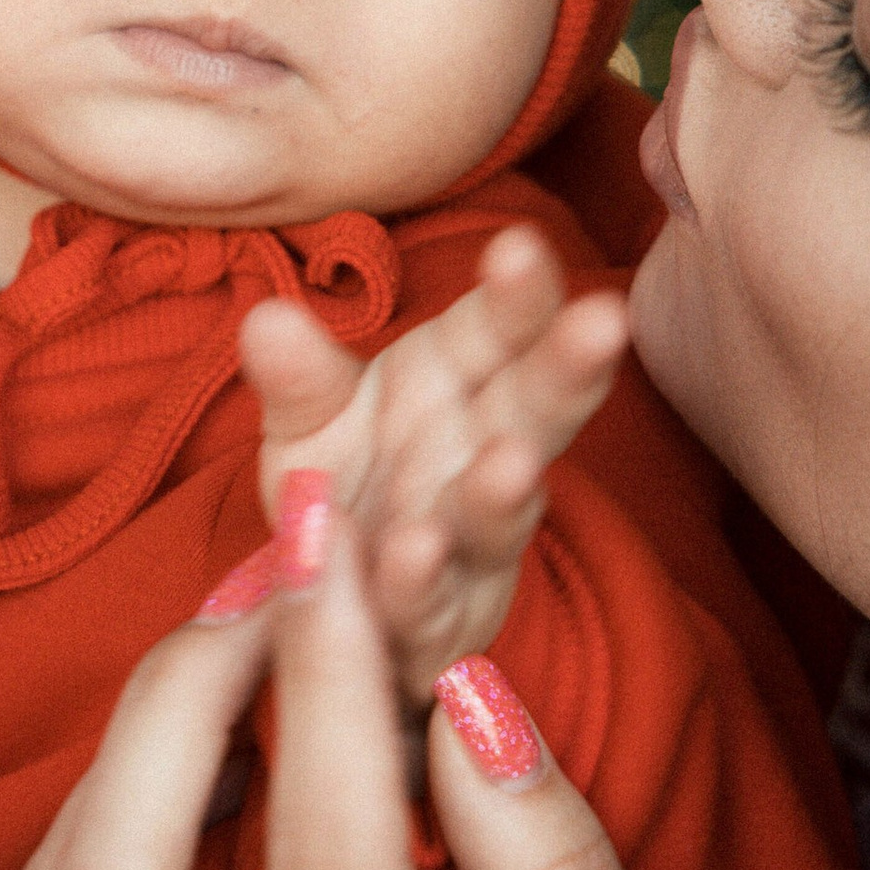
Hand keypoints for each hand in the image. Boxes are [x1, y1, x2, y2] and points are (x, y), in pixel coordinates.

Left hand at [241, 225, 627, 692]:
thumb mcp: (311, 422)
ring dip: (506, 490)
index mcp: (459, 384)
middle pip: (535, 408)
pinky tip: (413, 552)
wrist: (336, 612)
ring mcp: (469, 546)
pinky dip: (423, 580)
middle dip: (567, 369)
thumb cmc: (345, 488)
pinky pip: (430, 601)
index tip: (522, 244)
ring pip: (499, 513)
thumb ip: (298, 378)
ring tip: (510, 461)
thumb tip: (265, 318)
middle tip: (603, 320)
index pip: (504, 327)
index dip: (522, 292)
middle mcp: (482, 457)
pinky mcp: (439, 624)